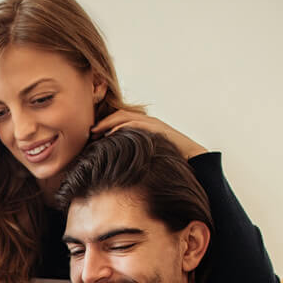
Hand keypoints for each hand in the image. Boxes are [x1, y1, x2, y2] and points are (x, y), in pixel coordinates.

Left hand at [91, 109, 205, 158]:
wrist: (194, 160)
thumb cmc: (170, 161)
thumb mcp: (147, 157)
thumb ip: (134, 156)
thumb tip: (117, 166)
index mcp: (144, 127)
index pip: (120, 120)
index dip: (104, 126)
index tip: (91, 136)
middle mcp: (147, 122)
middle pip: (119, 116)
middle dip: (102, 123)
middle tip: (89, 133)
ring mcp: (152, 124)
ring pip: (125, 117)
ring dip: (107, 124)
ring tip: (95, 132)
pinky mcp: (157, 129)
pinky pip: (135, 124)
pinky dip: (121, 128)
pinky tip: (110, 135)